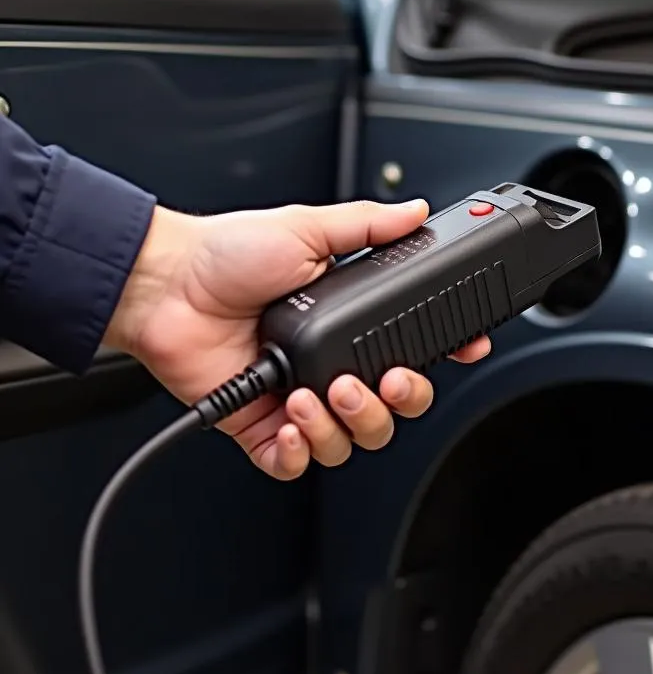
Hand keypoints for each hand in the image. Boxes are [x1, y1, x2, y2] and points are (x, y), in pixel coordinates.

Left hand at [104, 199, 489, 479]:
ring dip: (346, 423)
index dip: (445, 354)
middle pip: (394, 406)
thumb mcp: (308, 228)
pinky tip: (294, 420)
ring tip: (316, 393)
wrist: (167, 284)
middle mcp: (331, 363)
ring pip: (354, 439)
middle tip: (384, 380)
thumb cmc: (227, 254)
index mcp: (349, 322)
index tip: (465, 348)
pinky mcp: (263, 426)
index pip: (414, 347)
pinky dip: (303, 450)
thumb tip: (413, 211)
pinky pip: (299, 462)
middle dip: (400, 401)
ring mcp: (299, 398)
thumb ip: (367, 224)